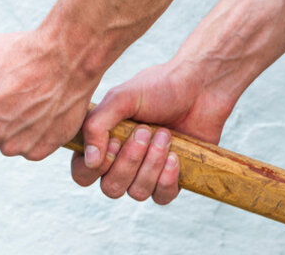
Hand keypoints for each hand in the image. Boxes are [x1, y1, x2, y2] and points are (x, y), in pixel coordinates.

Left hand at [0, 31, 100, 159]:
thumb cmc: (22, 50)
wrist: (66, 57)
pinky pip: (29, 145)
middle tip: (6, 96)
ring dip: (11, 127)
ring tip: (28, 100)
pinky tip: (42, 111)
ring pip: (4, 141)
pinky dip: (34, 133)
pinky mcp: (37, 151)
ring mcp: (12, 146)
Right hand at [73, 61, 232, 203]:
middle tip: (145, 131)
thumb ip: (96, 126)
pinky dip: (167, 179)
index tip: (116, 140)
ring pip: (137, 193)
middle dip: (130, 162)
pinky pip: (161, 198)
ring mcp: (145, 172)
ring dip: (151, 165)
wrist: (202, 87)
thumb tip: (90, 160)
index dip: (97, 166)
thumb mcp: (120, 99)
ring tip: (165, 135)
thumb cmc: (158, 87)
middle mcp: (119, 161)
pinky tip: (175, 156)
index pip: (83, 173)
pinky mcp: (171, 179)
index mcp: (100, 143)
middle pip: (110, 188)